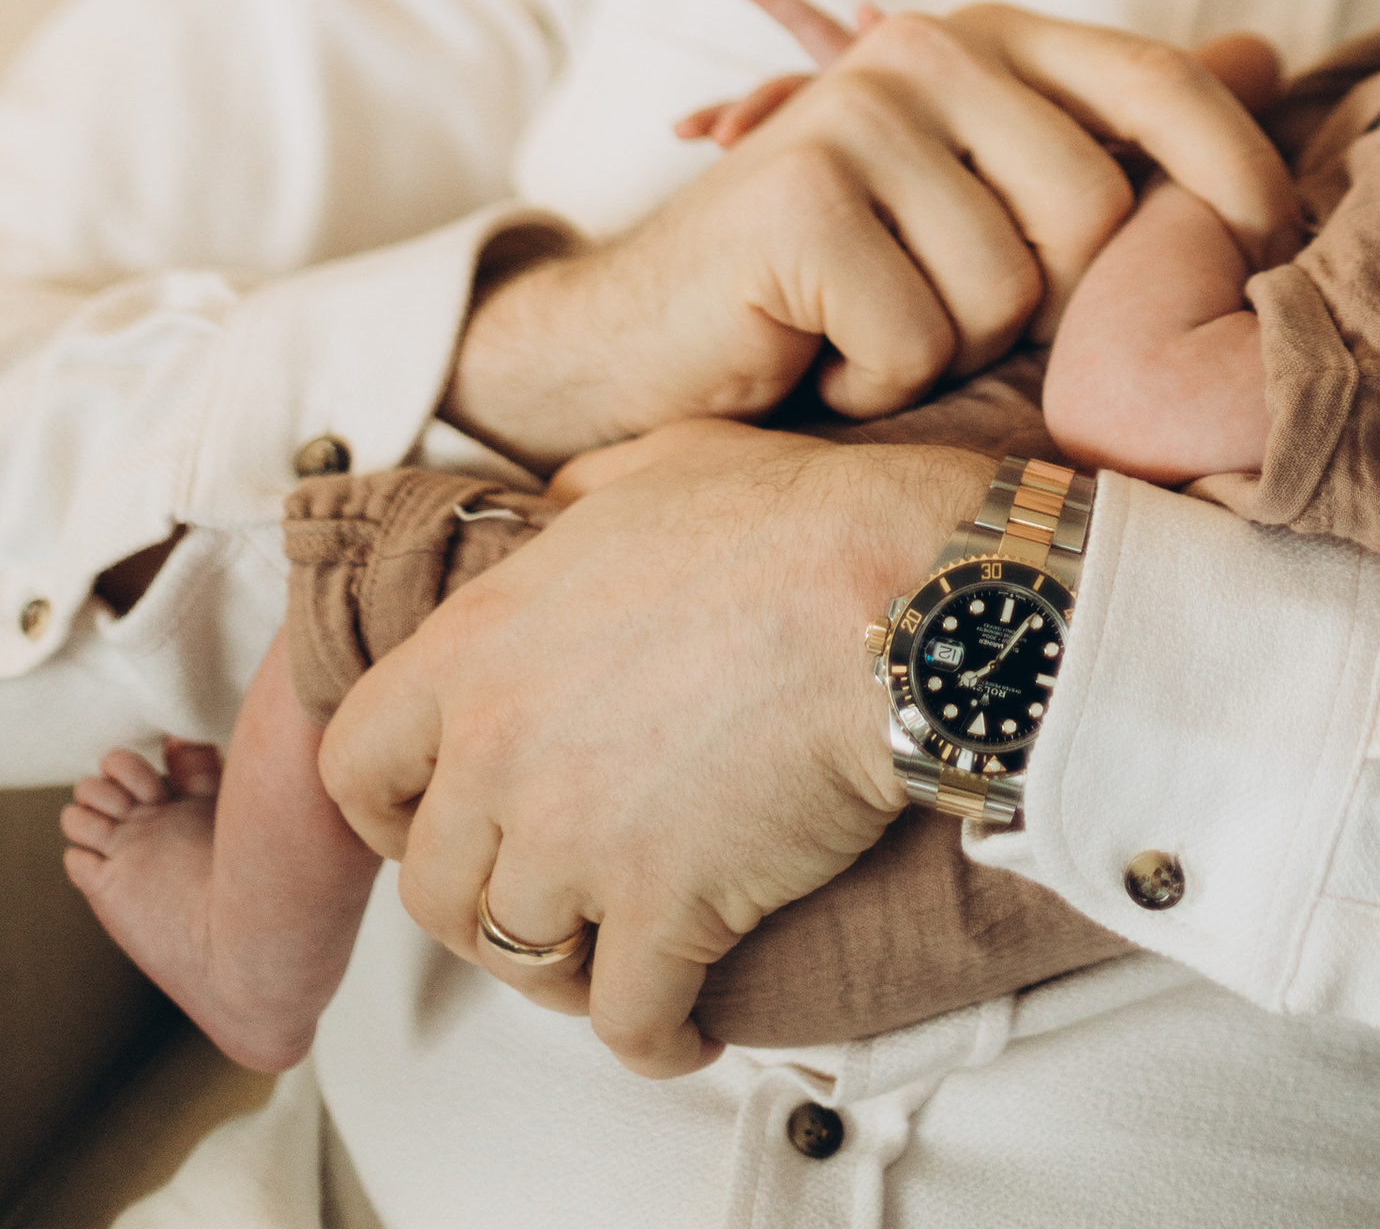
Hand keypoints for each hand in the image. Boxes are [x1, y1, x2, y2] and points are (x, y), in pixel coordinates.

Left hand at [320, 419, 987, 1080]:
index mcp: (481, 645)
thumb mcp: (660, 466)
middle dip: (481, 906)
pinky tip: (691, 1032)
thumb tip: (561, 509)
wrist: (899, 595)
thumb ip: (582, 500)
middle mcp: (501, 751)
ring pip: (519, 958)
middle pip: (434, 887)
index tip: (430, 823)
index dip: (388, 808)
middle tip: (543, 901)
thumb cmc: (794, 519)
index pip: (354, 762)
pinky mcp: (664, 912)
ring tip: (613, 966)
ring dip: (562, 973)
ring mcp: (576, 841)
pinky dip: (656, 1041)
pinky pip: (627, 1023)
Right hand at [446, 0, 1298, 469]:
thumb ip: (1119, 132)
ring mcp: (857, 114)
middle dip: (1046, 312)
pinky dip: (874, 385)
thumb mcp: (991, 203)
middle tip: (949, 318)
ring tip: (870, 329)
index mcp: (984, 40)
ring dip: (946, 356)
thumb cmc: (843, 287)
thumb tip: (1268, 53)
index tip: (1271, 257)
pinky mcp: (802, 198)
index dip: (1234, 167)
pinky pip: (919, 338)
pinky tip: (816, 357)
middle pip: (1097, 211)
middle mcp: (923, 50)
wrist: (642, 346)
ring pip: (1010, 291)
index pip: (1155, 76)